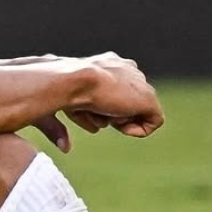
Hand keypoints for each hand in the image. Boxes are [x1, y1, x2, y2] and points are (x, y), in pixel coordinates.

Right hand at [34, 53, 163, 150]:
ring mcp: (139, 83)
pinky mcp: (149, 99)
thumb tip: (65, 148)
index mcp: (107, 63)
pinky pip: (153, 122)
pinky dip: (135, 130)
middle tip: (96, 114)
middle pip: (127, 100)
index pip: (115, 88)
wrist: (73, 80)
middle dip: (112, 113)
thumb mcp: (60, 104)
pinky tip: (118, 123)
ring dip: (118, 120)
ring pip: (135, 111)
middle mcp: (126, 68)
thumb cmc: (57, 90)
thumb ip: (63, 124)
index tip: (90, 110)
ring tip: (102, 114)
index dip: (103, 106)